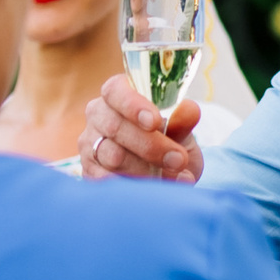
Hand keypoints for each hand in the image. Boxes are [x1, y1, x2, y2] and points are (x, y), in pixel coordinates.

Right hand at [81, 73, 205, 182]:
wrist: (164, 175)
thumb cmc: (168, 143)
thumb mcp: (180, 131)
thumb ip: (182, 121)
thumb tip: (190, 109)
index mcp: (117, 95)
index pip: (115, 91)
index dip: (133, 105)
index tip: (155, 122)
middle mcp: (98, 116)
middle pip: (115, 127)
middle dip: (150, 145)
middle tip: (178, 159)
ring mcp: (89, 145)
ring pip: (113, 157)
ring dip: (146, 169)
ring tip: (171, 177)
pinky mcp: (89, 172)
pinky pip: (107, 181)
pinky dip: (134, 187)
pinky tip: (153, 188)